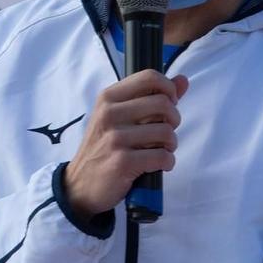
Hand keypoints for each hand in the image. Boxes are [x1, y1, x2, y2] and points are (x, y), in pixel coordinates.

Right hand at [61, 70, 188, 215]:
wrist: (80, 185)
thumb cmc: (103, 148)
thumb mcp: (118, 117)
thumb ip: (150, 97)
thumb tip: (182, 80)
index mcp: (108, 98)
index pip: (149, 77)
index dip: (168, 89)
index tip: (169, 104)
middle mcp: (109, 114)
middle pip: (163, 104)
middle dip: (174, 120)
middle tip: (164, 133)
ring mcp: (115, 138)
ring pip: (166, 132)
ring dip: (171, 144)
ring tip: (160, 150)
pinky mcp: (123, 162)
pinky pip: (163, 156)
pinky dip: (167, 162)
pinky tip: (158, 165)